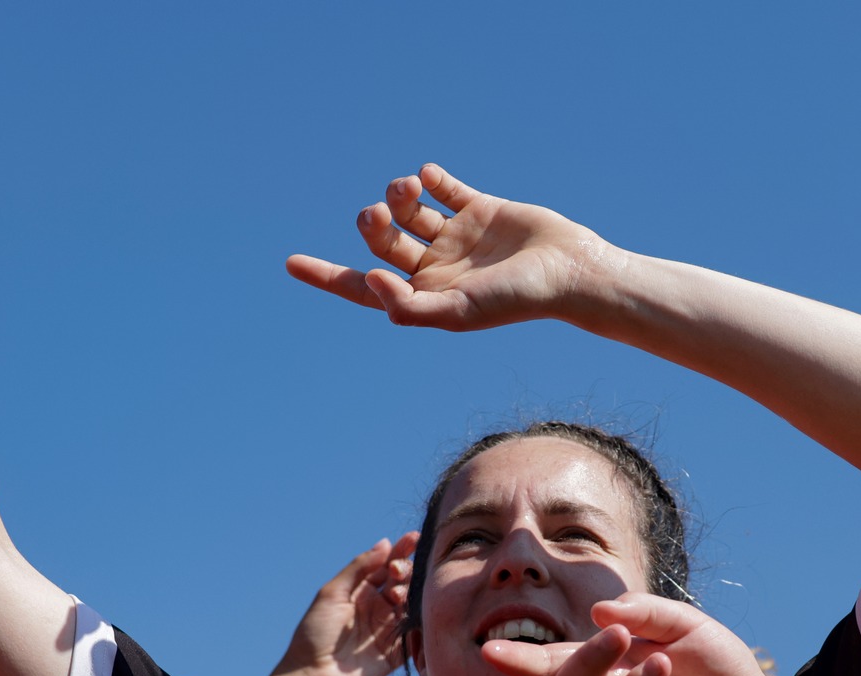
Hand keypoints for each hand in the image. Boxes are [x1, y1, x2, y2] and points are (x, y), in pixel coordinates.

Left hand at [275, 534, 417, 675]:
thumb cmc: (315, 633)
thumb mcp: (332, 593)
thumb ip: (359, 568)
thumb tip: (385, 544)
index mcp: (361, 591)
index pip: (386, 566)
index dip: (401, 551)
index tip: (413, 538)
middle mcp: (378, 607)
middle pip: (403, 582)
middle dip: (405, 570)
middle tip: (397, 572)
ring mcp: (389, 628)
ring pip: (413, 604)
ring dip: (411, 593)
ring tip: (396, 595)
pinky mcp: (397, 651)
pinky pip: (417, 633)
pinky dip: (422, 620)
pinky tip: (420, 611)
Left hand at [286, 164, 608, 331]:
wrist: (569, 272)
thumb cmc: (516, 301)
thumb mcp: (457, 313)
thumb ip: (410, 306)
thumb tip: (367, 282)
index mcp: (424, 296)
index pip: (363, 287)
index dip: (327, 276)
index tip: (291, 263)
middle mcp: (435, 267)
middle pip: (383, 241)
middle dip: (372, 224)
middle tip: (377, 214)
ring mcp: (457, 237)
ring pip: (408, 210)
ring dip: (397, 195)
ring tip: (406, 189)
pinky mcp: (479, 208)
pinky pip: (444, 188)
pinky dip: (431, 179)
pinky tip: (430, 178)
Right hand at [483, 594, 789, 675]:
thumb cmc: (715, 665)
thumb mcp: (686, 624)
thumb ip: (647, 613)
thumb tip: (600, 610)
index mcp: (607, 668)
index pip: (555, 663)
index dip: (521, 660)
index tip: (489, 651)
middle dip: (585, 660)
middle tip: (616, 635)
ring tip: (660, 663)